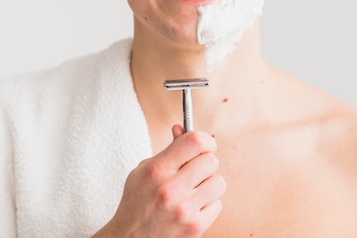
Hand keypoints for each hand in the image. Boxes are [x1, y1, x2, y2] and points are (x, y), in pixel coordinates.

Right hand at [93, 125, 225, 237]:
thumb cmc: (137, 202)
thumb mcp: (144, 170)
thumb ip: (168, 150)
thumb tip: (182, 128)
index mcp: (157, 170)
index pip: (195, 142)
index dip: (205, 140)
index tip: (204, 145)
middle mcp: (171, 189)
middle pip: (211, 161)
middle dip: (205, 163)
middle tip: (195, 170)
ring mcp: (184, 210)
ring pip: (219, 182)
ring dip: (209, 184)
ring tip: (193, 190)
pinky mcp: (195, 227)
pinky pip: (218, 204)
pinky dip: (208, 205)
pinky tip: (192, 207)